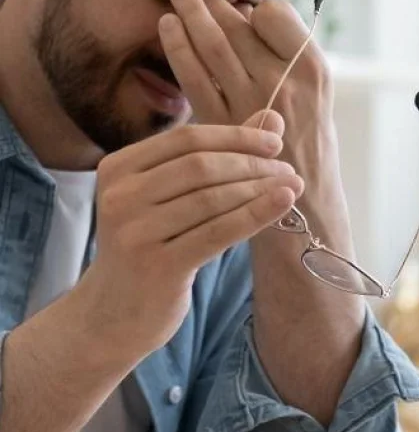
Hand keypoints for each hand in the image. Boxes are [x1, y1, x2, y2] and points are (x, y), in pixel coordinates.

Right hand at [78, 121, 303, 352]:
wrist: (114, 313)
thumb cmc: (149, 246)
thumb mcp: (169, 197)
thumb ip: (215, 155)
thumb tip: (271, 118)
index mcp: (118, 168)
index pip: (186, 139)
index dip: (235, 136)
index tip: (274, 142)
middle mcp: (120, 196)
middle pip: (200, 165)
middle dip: (251, 164)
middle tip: (287, 169)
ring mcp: (135, 232)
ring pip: (211, 198)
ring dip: (259, 189)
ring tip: (292, 187)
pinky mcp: (157, 266)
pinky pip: (217, 233)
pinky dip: (255, 214)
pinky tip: (283, 204)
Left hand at [160, 0, 350, 252]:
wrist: (303, 206)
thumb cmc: (307, 150)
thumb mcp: (313, 99)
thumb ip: (285, 63)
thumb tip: (246, 20)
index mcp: (312, 69)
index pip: (274, 15)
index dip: (251, 8)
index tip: (238, 8)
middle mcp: (284, 82)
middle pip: (239, 28)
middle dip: (211, 4)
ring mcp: (252, 104)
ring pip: (214, 46)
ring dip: (191, 16)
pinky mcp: (222, 126)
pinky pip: (195, 78)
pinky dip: (179, 49)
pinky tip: (168, 30)